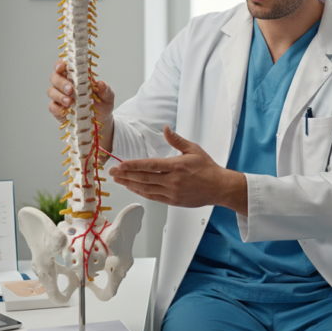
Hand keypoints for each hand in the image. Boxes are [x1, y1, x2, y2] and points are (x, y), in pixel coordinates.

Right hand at [47, 61, 114, 122]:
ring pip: (51, 91)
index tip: (62, 67)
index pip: (64, 66)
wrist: (101, 121)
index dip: (60, 64)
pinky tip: (66, 109)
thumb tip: (100, 83)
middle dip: (61, 82)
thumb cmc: (102, 104)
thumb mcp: (108, 97)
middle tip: (70, 90)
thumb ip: (105, 90)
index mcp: (76, 77)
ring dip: (59, 95)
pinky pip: (52, 106)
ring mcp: (60, 97)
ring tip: (70, 101)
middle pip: (54, 77)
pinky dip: (58, 107)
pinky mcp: (58, 109)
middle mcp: (65, 85)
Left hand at [109, 126, 246, 209]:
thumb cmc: (208, 168)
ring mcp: (172, 192)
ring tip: (118, 180)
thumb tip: (165, 129)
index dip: (133, 165)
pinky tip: (132, 188)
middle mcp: (172, 180)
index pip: (149, 165)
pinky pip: (152, 197)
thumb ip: (177, 140)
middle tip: (112, 172)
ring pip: (145, 189)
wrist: (219, 187)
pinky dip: (140, 192)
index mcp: (176, 166)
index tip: (120, 165)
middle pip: (143, 178)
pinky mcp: (173, 201)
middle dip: (125, 175)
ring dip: (129, 184)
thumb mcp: (193, 149)